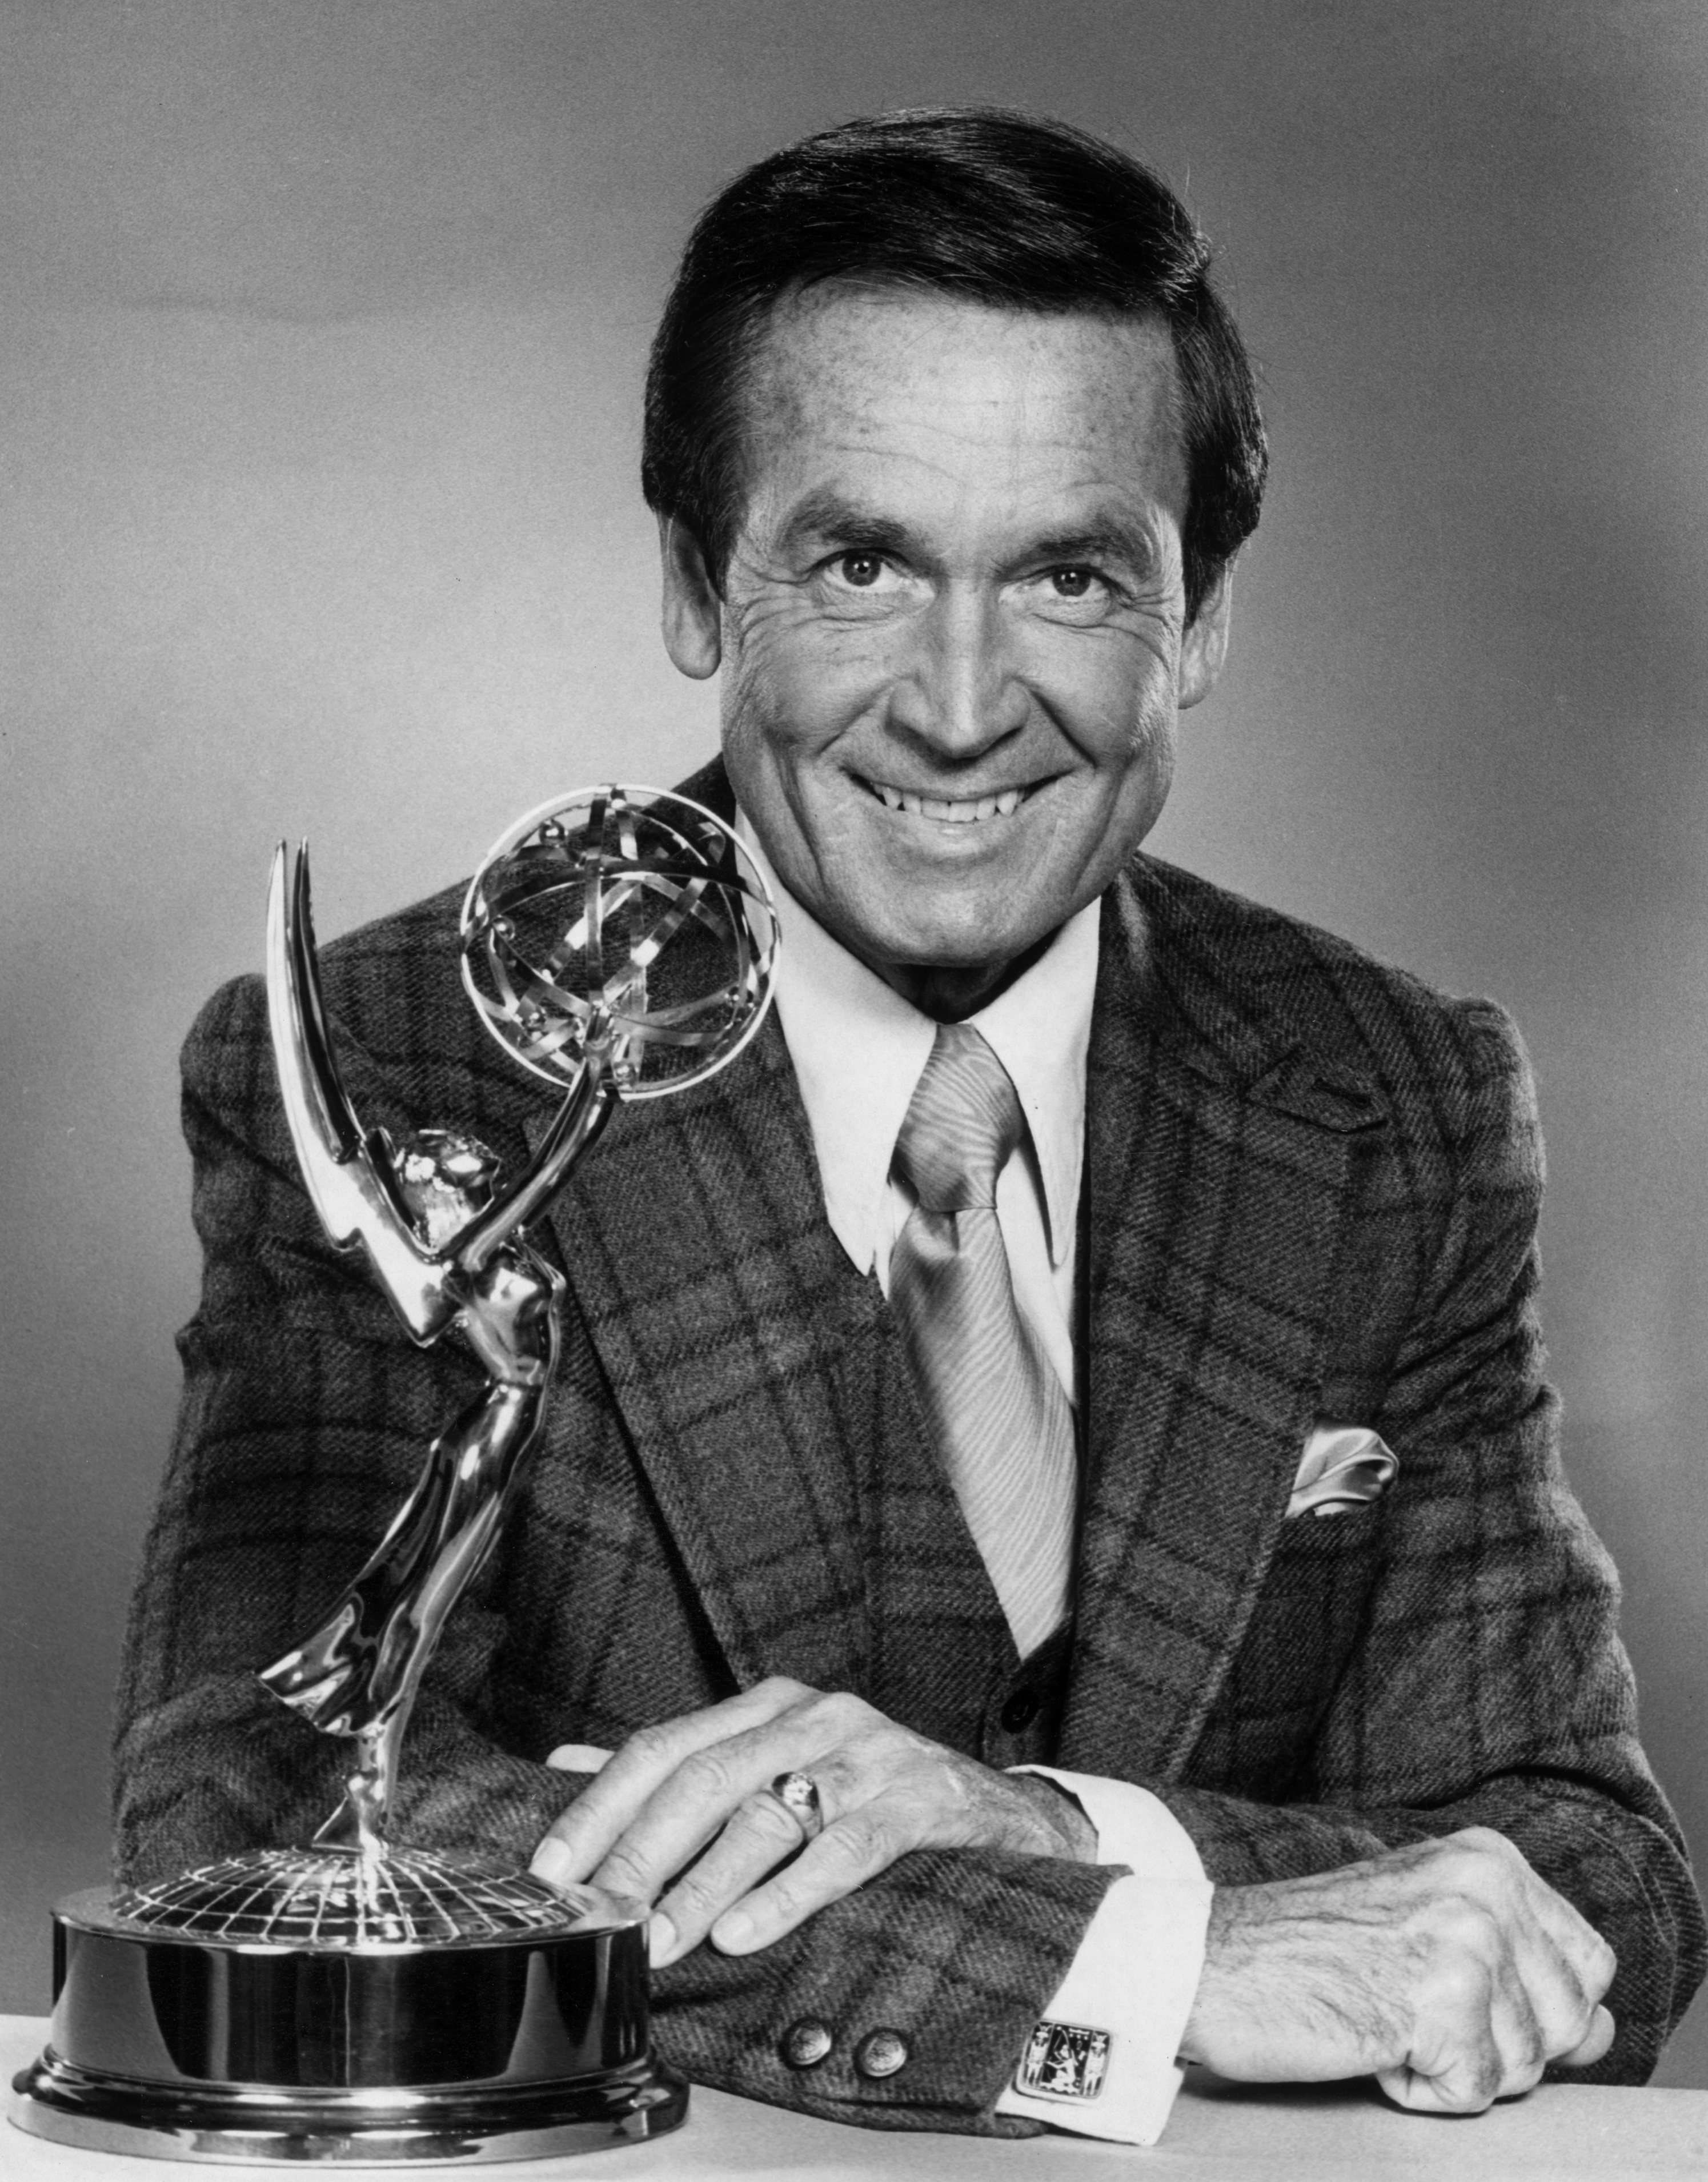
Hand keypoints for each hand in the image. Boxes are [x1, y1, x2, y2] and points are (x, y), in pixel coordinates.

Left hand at [530, 1676, 1094, 1965]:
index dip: (602, 1806)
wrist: (999, 1812)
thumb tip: (566, 1766)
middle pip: (707, 1775)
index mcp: (766, 1708)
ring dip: (704, 1882)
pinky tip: (746, 1931)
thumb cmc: (867, 1794)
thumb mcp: (772, 1769)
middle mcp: (811, 1716)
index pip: (664, 1746)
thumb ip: (676, 1770)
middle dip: (642, 1850)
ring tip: (659, 1938)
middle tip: (599, 1912)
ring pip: (769, 1811)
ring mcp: (867, 1754)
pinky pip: (845, 1845)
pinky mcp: (917, 1799)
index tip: (552, 1866)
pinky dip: (789, 1892)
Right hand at [1180, 1827, 1616, 2111]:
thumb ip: (1524, 1975)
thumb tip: (1606, 2030)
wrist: (1211, 1960)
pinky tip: (1369, 2041)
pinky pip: (1474, 2093)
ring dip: (1452, 2067)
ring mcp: (1466, 1937)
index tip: (1457, 1999)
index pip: (1588, 1965)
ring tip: (1383, 2017)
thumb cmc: (1309, 1952)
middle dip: (1498, 2046)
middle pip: (1567, 2023)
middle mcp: (1487, 1885)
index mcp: (1487, 1859)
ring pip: (1525, 2066)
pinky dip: (1419, 2089)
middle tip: (1408, 2007)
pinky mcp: (1438, 1998)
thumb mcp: (1429, 1937)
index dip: (1535, 2010)